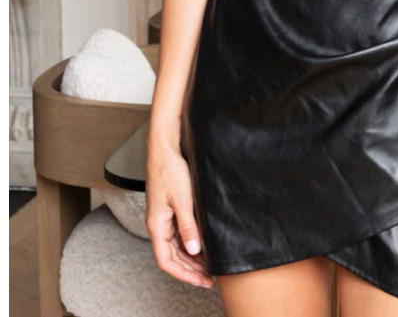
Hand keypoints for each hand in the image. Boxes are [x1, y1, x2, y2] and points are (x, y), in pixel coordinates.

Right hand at [146, 141, 214, 287]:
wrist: (165, 148)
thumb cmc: (169, 169)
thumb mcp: (183, 199)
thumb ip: (188, 226)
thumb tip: (194, 250)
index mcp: (156, 225)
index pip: (167, 261)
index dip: (184, 274)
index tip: (202, 280)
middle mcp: (158, 224)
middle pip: (172, 257)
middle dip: (190, 269)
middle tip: (210, 276)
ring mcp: (164, 218)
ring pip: (176, 246)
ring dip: (191, 257)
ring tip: (209, 263)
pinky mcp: (170, 210)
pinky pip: (179, 234)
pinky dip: (190, 243)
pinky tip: (203, 244)